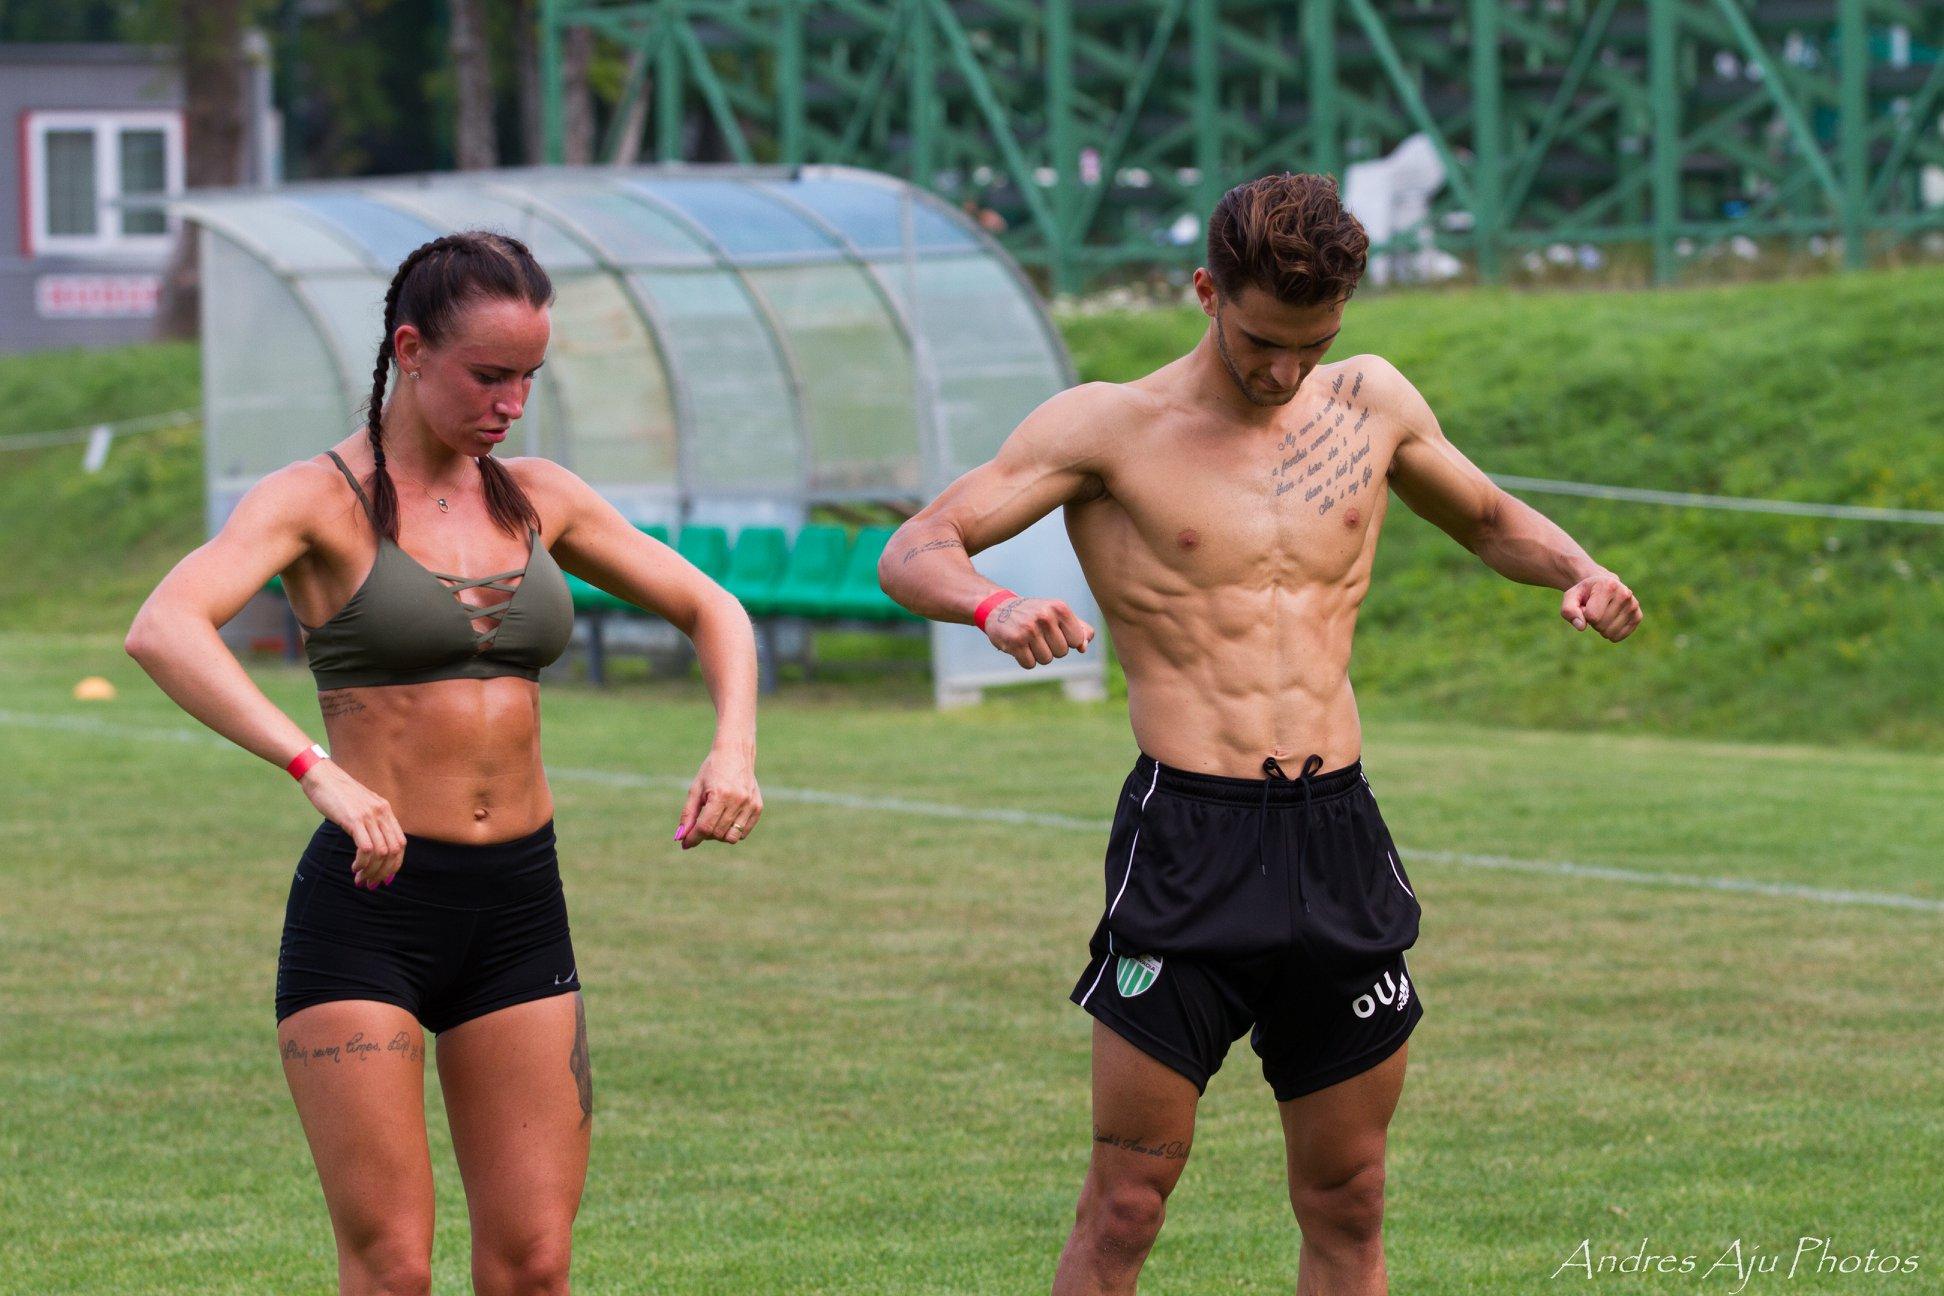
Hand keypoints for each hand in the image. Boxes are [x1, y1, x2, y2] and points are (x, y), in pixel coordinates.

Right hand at [299, 760, 404, 888]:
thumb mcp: (361, 806)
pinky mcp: (354, 819)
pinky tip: (354, 867)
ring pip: (381, 852)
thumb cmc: (337, 794)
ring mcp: (369, 815)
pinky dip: (362, 862)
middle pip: (394, 851)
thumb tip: (371, 847)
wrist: (321, 776)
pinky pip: (366, 848)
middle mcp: (382, 813)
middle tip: (371, 883)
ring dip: (372, 871)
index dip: (395, 864)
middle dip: (384, 872)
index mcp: (386, 810)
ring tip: (360, 878)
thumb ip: (369, 822)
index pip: (401, 844)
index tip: (384, 877)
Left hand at [675, 747, 762, 849]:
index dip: (693, 838)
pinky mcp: (758, 807)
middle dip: (705, 834)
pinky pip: (744, 833)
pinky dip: (732, 831)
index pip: (705, 827)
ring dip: (719, 835)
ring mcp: (750, 805)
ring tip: (715, 820)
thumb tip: (680, 838)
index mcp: (720, 794)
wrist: (735, 753)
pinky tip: (726, 819)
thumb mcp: (695, 789)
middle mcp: (738, 800)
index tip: (686, 843)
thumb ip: (688, 815)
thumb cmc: (712, 770)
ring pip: (731, 837)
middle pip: (717, 833)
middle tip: (701, 822)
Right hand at [983, 595, 1095, 668]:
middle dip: (1051, 649)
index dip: (1066, 640)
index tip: (1054, 631)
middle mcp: (1045, 616)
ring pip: (1046, 660)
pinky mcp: (1014, 642)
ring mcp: (1029, 629)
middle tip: (1038, 635)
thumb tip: (1084, 647)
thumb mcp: (1058, 615)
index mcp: (1059, 608)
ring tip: (1028, 640)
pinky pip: (1030, 664)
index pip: (1076, 640)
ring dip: (1038, 655)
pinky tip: (1018, 646)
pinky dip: (1025, 660)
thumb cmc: (1035, 614)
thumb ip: (1078, 629)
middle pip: (1062, 652)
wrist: (998, 608)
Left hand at [1561, 570, 1641, 641]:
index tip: (1586, 605)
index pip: (1592, 616)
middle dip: (1592, 621)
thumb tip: (1581, 627)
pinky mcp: (1638, 616)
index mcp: (1608, 586)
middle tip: (1595, 609)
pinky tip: (1610, 620)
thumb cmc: (1585, 593)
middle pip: (1601, 625)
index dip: (1584, 615)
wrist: (1603, 585)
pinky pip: (1619, 636)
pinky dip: (1609, 633)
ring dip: (1601, 628)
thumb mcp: (1571, 597)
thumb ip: (1569, 610)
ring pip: (1610, 633)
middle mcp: (1625, 594)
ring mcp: (1633, 605)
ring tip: (1602, 613)